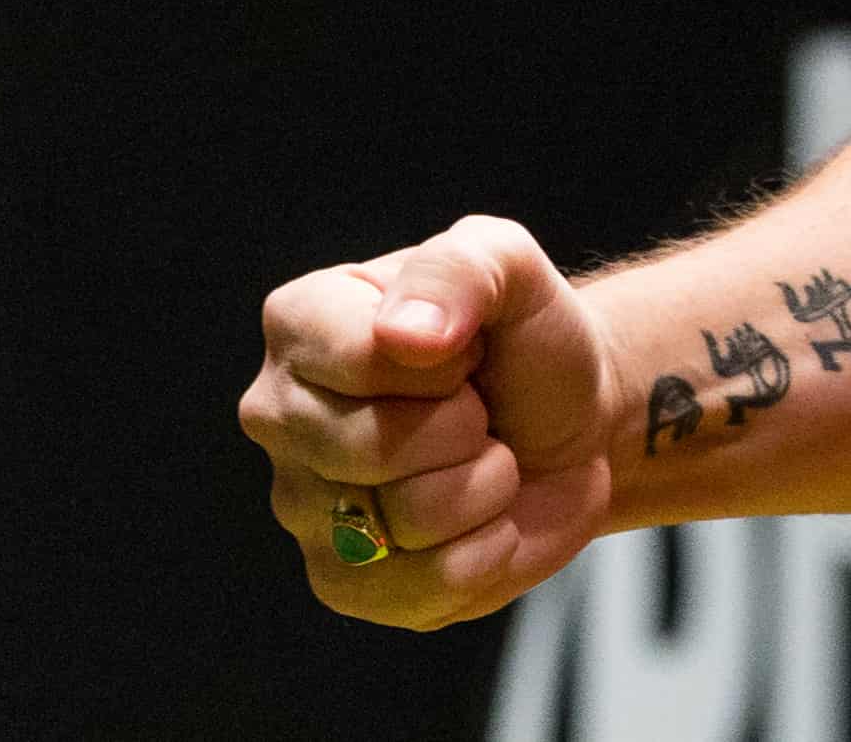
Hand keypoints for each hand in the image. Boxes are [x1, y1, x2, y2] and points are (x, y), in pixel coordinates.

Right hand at [239, 212, 619, 628]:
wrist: (570, 424)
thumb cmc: (524, 337)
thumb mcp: (510, 265)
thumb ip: (459, 270)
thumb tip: (402, 333)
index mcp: (301, 322)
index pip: (362, 357)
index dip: (445, 362)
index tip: (469, 349)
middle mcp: (279, 415)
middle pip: (375, 447)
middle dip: (464, 427)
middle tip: (477, 408)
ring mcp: (302, 506)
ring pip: (407, 518)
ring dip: (482, 486)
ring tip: (482, 456)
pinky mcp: (342, 582)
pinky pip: (423, 586)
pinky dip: (484, 550)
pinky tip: (482, 516)